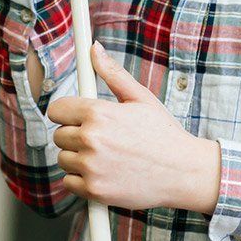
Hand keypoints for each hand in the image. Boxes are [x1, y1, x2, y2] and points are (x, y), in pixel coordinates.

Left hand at [48, 43, 222, 214]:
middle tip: (101, 140)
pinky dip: (82, 181)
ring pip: (63, 159)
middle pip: (59, 135)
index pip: (57, 110)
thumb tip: (94, 49)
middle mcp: (91, 139)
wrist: (183, 172)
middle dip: (75, 136)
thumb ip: (113, 73)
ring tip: (106, 157)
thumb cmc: (164, 134)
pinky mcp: (94, 190)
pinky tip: (104, 174)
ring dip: (78, 159)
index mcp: (99, 113)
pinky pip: (69, 182)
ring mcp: (91, 167)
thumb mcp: (141, 98)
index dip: (66, 113)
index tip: (76, 119)